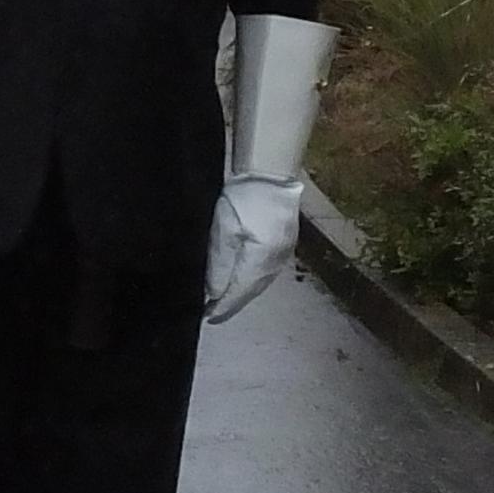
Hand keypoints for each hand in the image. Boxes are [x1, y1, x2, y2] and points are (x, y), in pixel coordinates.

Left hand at [204, 175, 300, 322]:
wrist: (271, 174)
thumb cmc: (243, 196)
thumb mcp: (223, 228)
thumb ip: (219, 262)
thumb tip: (214, 291)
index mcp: (261, 257)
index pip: (240, 291)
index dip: (224, 307)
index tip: (209, 318)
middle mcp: (276, 261)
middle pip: (251, 290)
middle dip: (232, 303)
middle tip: (212, 313)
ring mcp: (284, 254)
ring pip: (260, 283)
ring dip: (242, 294)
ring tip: (222, 302)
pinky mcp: (284, 246)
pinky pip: (265, 272)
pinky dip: (251, 281)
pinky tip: (240, 283)